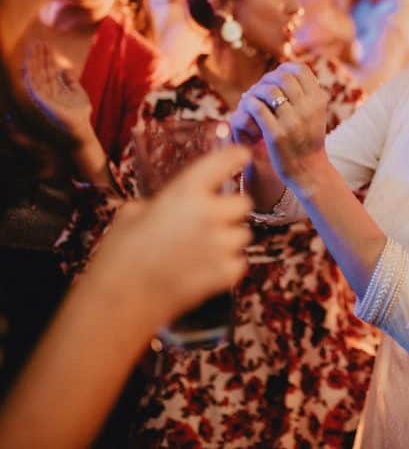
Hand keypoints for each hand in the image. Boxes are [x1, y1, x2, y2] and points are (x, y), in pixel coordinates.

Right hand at [22, 41, 92, 140]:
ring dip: (33, 60)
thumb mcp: (77, 94)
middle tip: (37, 40)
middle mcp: (44, 92)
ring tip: (34, 46)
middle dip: (38, 55)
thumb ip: (71, 82)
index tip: (46, 44)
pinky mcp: (38, 103)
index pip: (47, 70)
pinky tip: (26, 63)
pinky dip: (28, 75)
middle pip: (40, 70)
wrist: (79, 133)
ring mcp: (40, 97)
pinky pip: (30, 86)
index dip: (46, 57)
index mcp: (53, 89)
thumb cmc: (79, 117)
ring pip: (35, 75)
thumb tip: (66, 69)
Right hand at [87, 146, 253, 324]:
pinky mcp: (227, 272)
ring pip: (243, 234)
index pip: (220, 163)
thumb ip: (158, 204)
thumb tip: (164, 207)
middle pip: (243, 203)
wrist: (121, 300)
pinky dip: (227, 265)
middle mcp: (210, 214)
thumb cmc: (119, 255)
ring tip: (203, 250)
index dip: (234, 156)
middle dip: (229, 211)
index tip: (242, 154)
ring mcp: (222, 244)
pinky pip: (239, 262)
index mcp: (185, 193)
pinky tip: (205, 270)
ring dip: (229, 239)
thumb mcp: (130, 215)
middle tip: (209, 220)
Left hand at [231, 62, 328, 188]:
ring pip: (269, 91)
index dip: (283, 70)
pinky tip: (248, 107)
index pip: (300, 70)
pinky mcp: (276, 135)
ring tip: (251, 97)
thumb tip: (286, 68)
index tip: (275, 79)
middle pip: (283, 78)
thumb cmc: (307, 137)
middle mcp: (308, 109)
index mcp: (319, 100)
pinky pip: (257, 108)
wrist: (307, 169)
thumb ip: (305, 91)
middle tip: (259, 89)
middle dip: (267, 79)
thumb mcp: (315, 112)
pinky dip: (249, 104)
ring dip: (255, 91)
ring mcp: (293, 122)